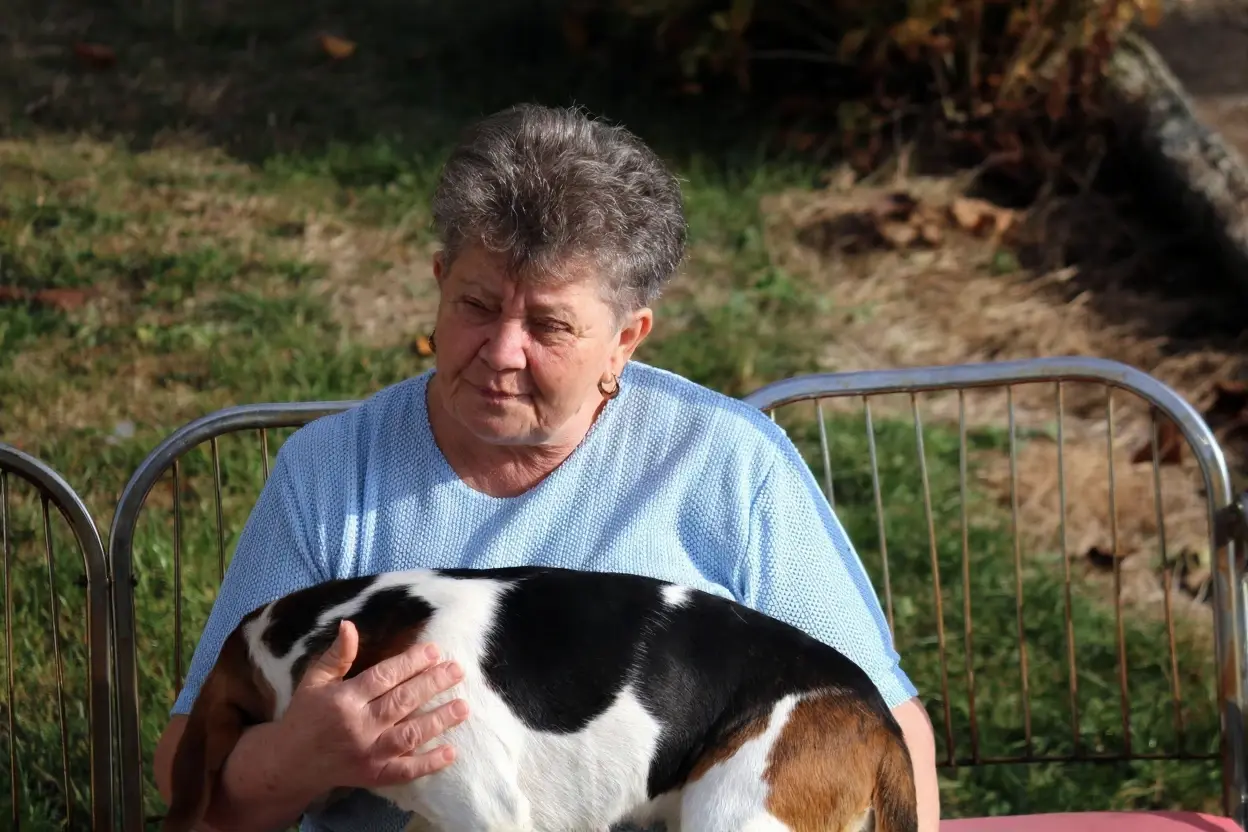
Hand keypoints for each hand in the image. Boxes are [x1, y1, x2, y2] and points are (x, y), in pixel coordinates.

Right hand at [273, 618, 469, 795]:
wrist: (290, 763)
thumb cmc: (305, 715)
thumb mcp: (314, 681)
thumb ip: (336, 655)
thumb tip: (349, 625)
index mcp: (344, 699)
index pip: (384, 677)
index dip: (410, 663)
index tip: (434, 651)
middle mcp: (358, 726)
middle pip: (402, 702)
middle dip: (432, 685)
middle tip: (457, 670)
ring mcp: (368, 754)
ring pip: (409, 735)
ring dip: (439, 720)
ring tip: (463, 706)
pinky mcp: (374, 775)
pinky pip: (405, 771)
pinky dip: (429, 763)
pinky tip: (452, 751)